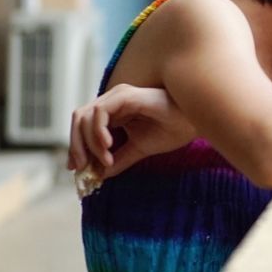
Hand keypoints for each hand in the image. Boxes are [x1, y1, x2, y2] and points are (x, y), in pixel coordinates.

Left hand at [67, 84, 196, 180]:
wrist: (195, 122)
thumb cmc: (173, 130)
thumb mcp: (139, 149)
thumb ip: (119, 159)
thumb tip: (100, 175)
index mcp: (114, 111)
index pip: (84, 126)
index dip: (77, 146)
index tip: (78, 169)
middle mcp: (112, 100)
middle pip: (78, 119)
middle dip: (76, 145)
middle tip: (81, 168)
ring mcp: (118, 96)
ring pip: (85, 116)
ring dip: (88, 142)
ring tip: (104, 161)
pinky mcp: (125, 96)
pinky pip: (99, 113)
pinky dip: (98, 131)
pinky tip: (108, 146)